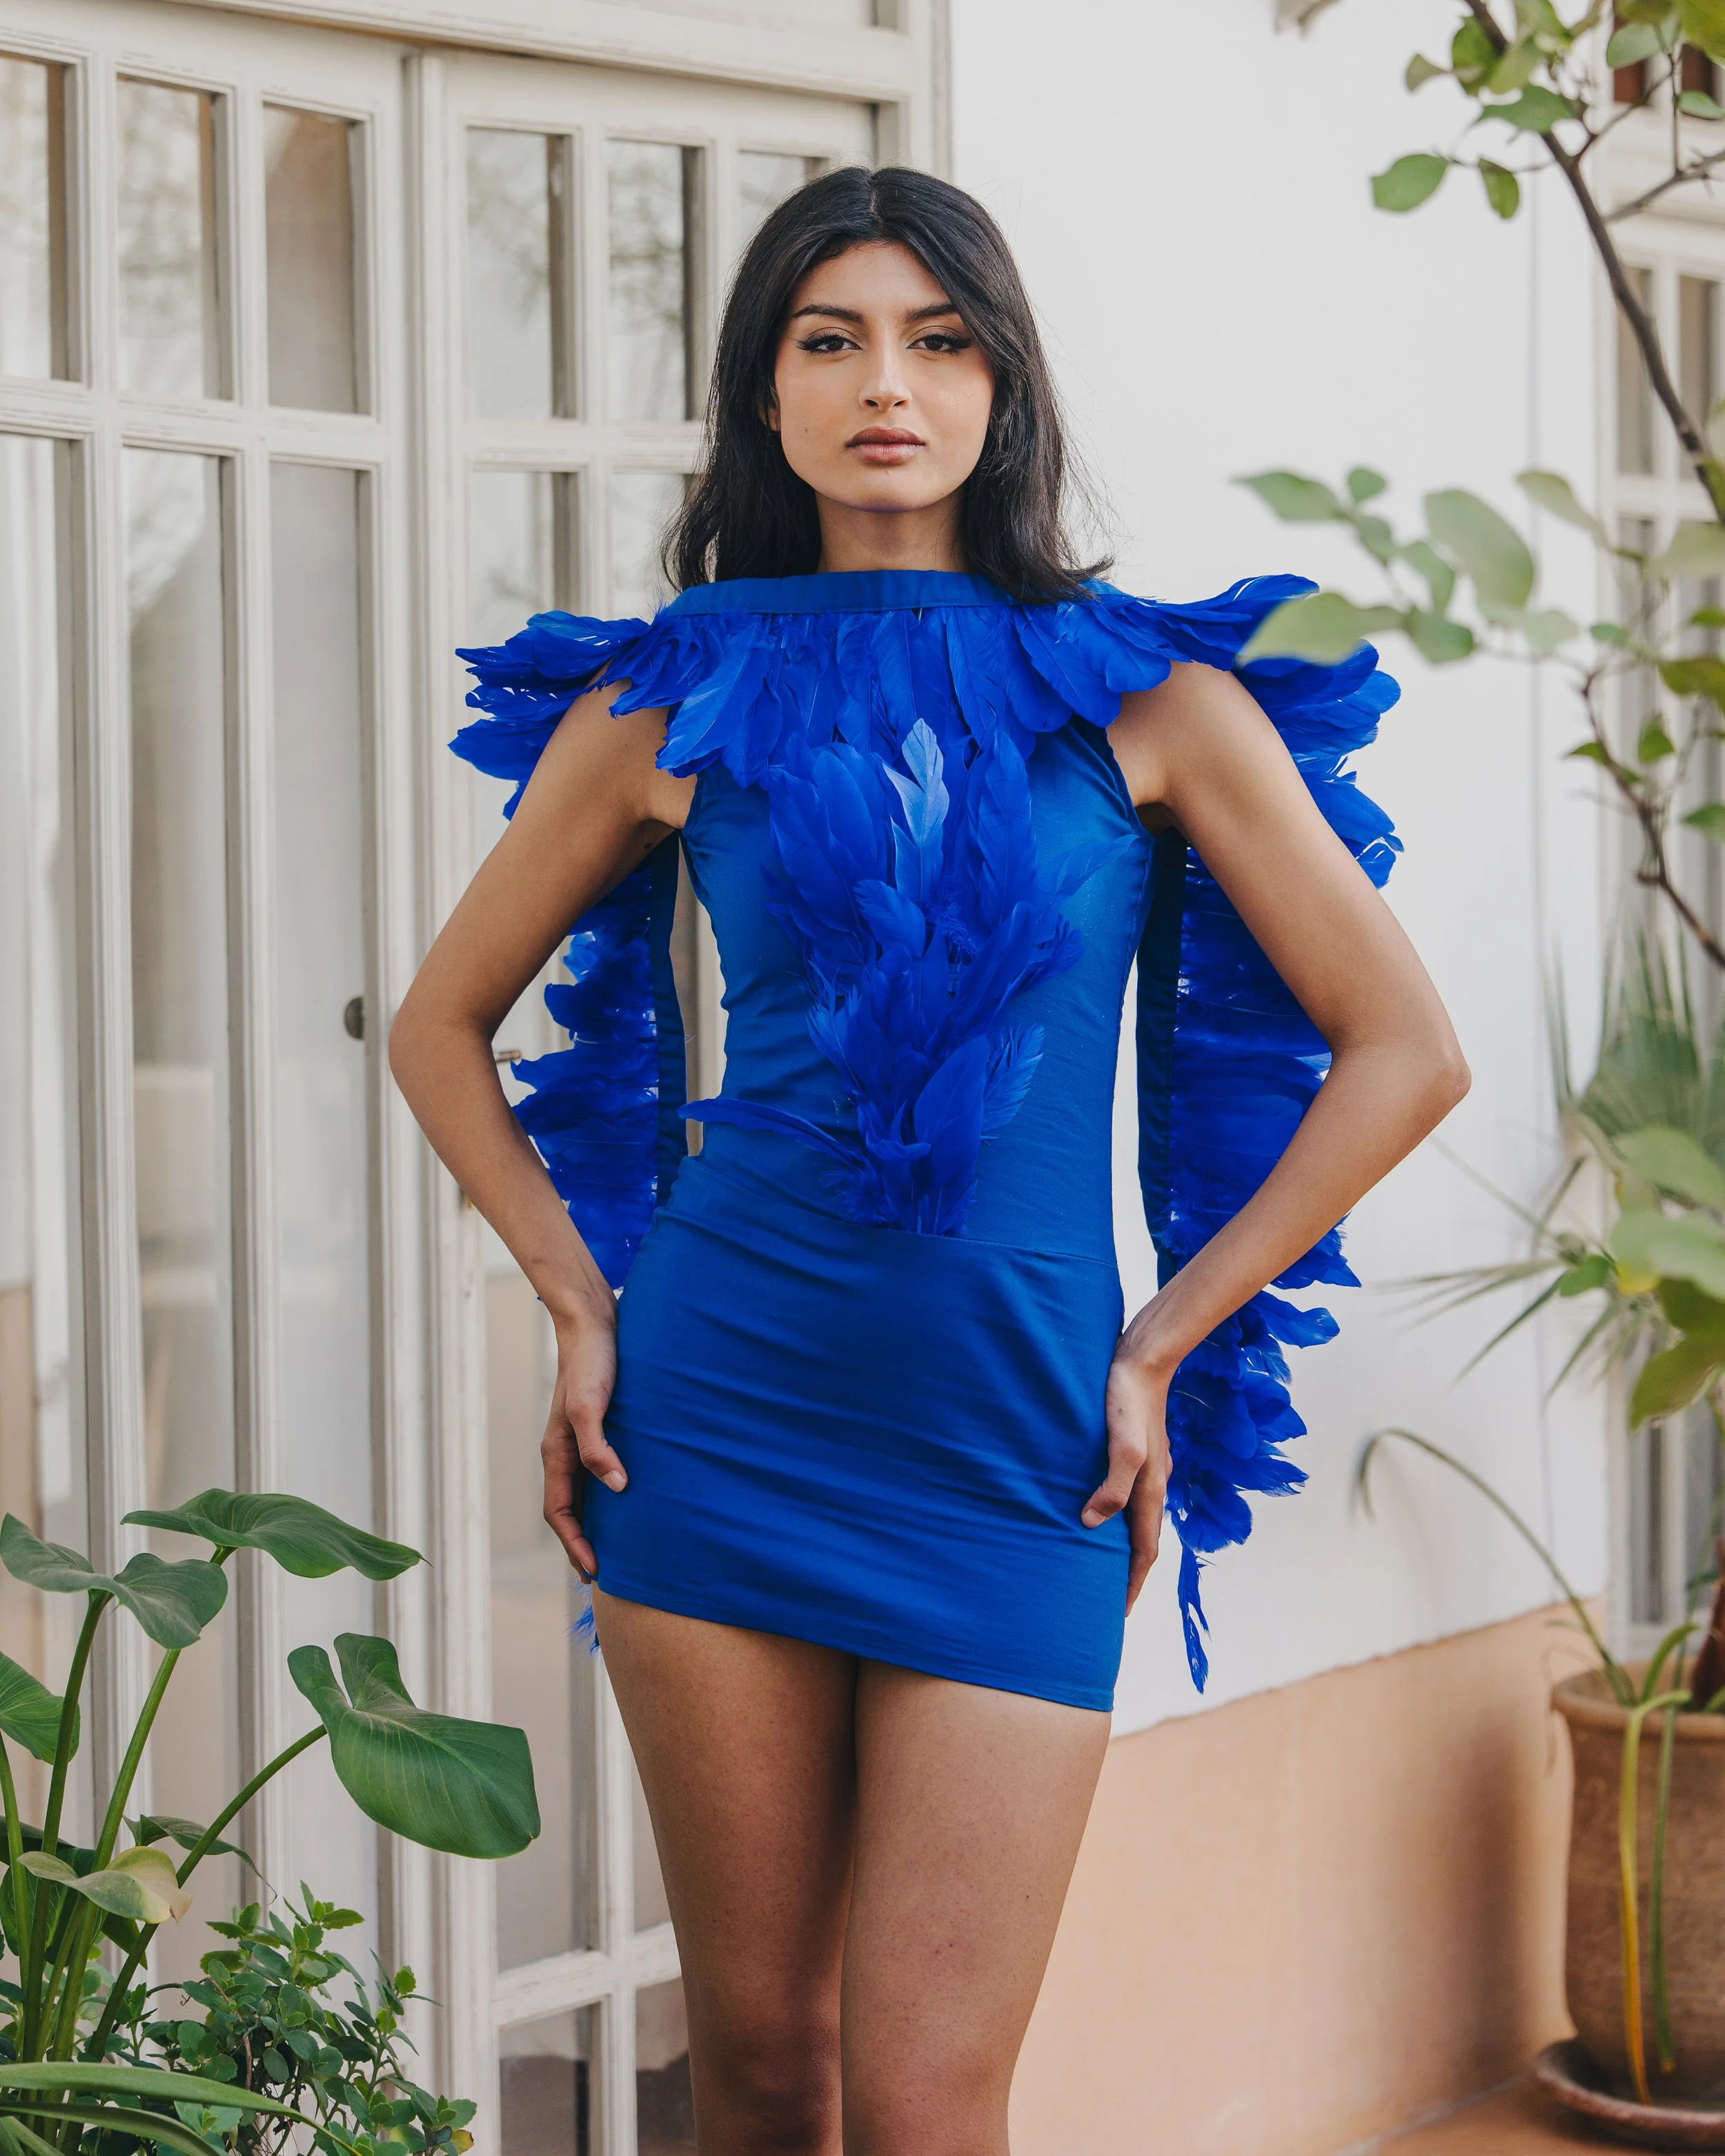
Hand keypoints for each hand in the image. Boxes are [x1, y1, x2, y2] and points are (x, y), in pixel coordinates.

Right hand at [541, 1298, 622, 1579]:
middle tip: (603, 1576)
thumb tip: (617, 1489)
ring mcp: (579, 1439)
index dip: (576, 1544)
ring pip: (582, 1493)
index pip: (559, 1512)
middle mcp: (564, 1450)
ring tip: (615, 1548)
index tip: (596, 1572)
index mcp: (556, 1450)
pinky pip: (596, 1473)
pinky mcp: (598, 1427)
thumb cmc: (592, 1361)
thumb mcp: (590, 1404)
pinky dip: (606, 1496)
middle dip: (581, 1544)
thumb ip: (598, 1446)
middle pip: (568, 1510)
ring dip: (593, 1523)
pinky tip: (628, 1501)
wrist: (595, 1321)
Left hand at [1084, 1343, 1171, 1614]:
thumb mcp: (1122, 1444)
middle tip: (1108, 1597)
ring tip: (1101, 1562)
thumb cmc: (1127, 1398)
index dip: (1132, 1581)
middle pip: (1143, 1538)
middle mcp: (1153, 1482)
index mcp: (1152, 1488)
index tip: (1119, 1611)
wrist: (1143, 1358)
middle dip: (1129, 1571)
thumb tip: (1091, 1524)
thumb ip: (1112, 1485)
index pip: (1145, 1549)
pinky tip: (1098, 1509)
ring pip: (1136, 1517)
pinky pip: (1128, 1495)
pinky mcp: (1137, 1450)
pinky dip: (1117, 1515)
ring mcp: (1147, 1467)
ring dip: (1123, 1544)